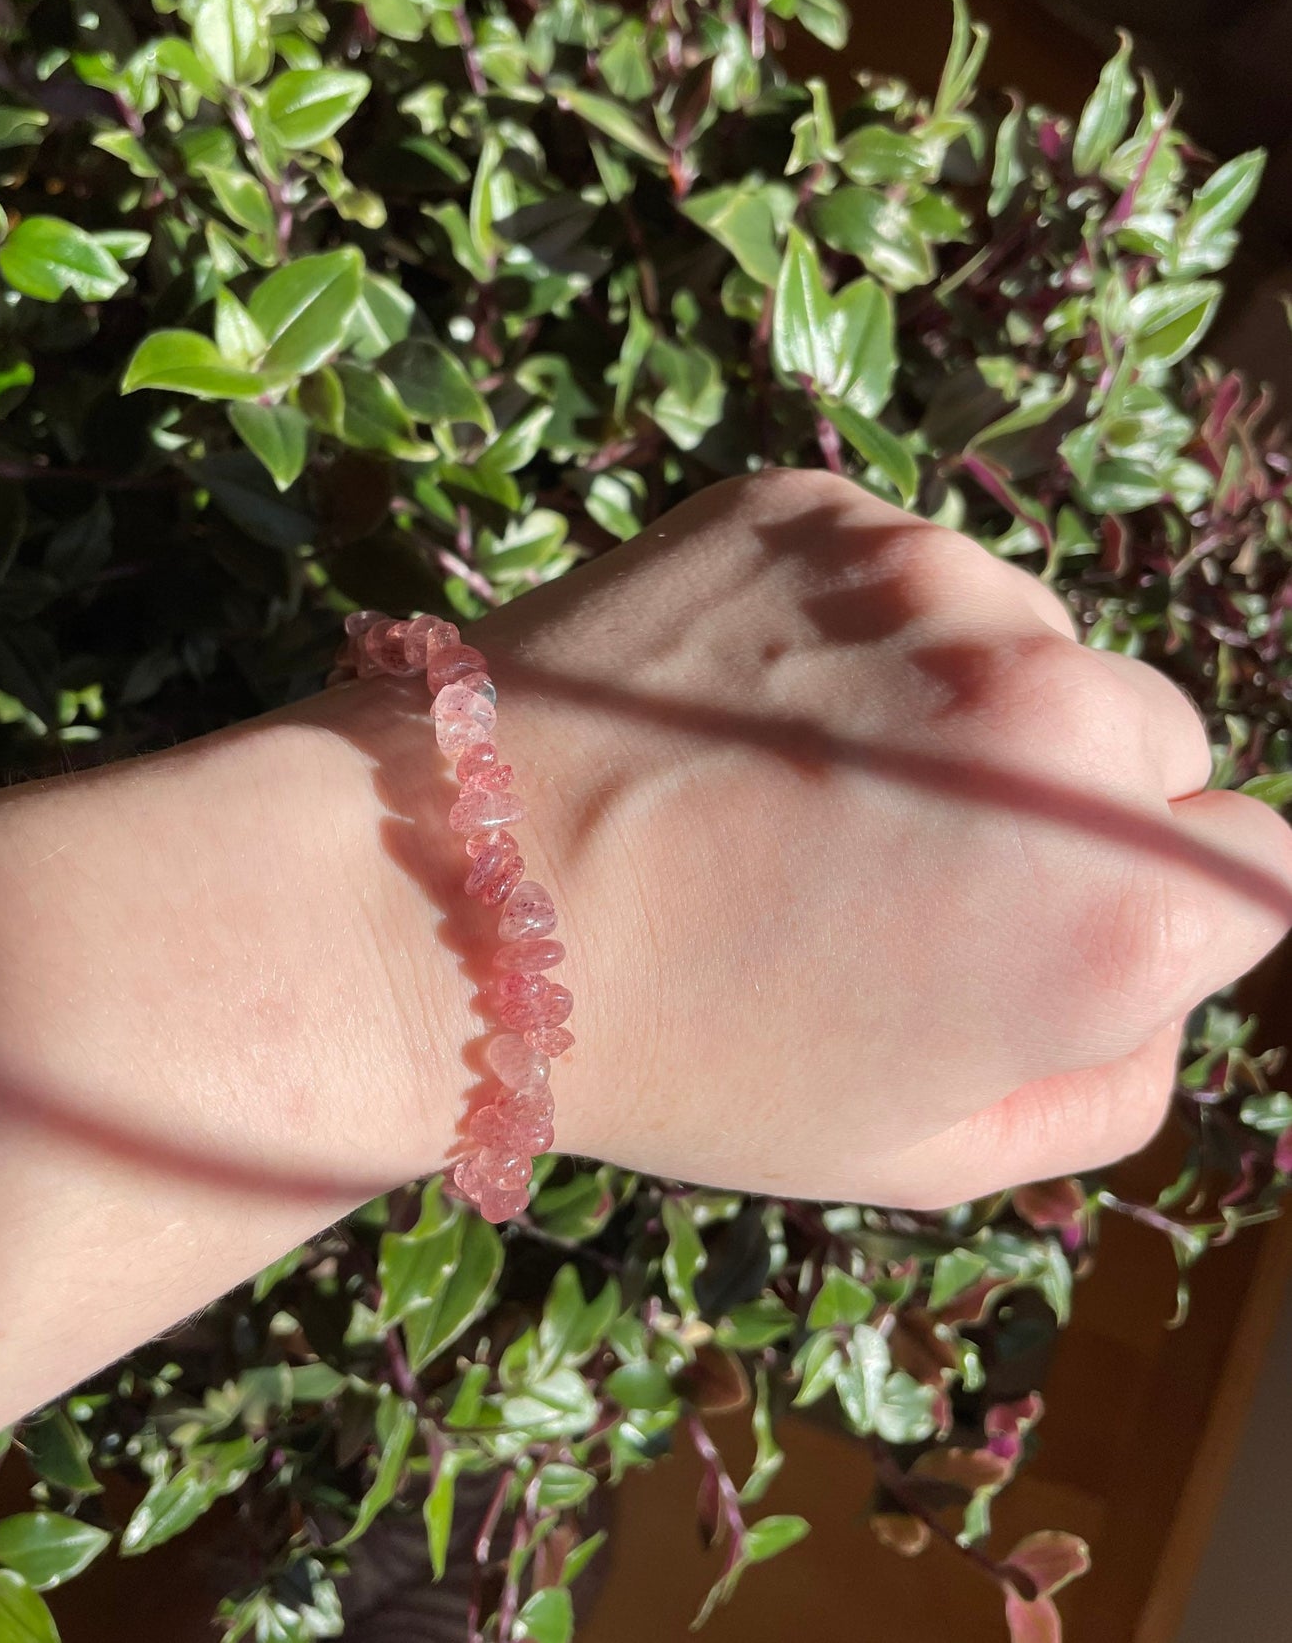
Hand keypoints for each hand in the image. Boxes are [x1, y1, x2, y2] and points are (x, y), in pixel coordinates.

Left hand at [379, 469, 1291, 1207]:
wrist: (445, 897)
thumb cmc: (686, 1051)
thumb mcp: (927, 1150)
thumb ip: (1110, 1073)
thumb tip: (1156, 976)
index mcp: (1115, 897)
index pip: (1254, 866)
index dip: (1149, 907)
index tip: (1035, 923)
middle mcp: (1053, 709)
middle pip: (1148, 733)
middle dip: (1062, 796)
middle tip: (893, 855)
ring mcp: (929, 582)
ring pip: (1019, 634)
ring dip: (952, 696)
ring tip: (791, 775)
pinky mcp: (817, 504)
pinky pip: (898, 567)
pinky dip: (850, 625)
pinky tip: (738, 698)